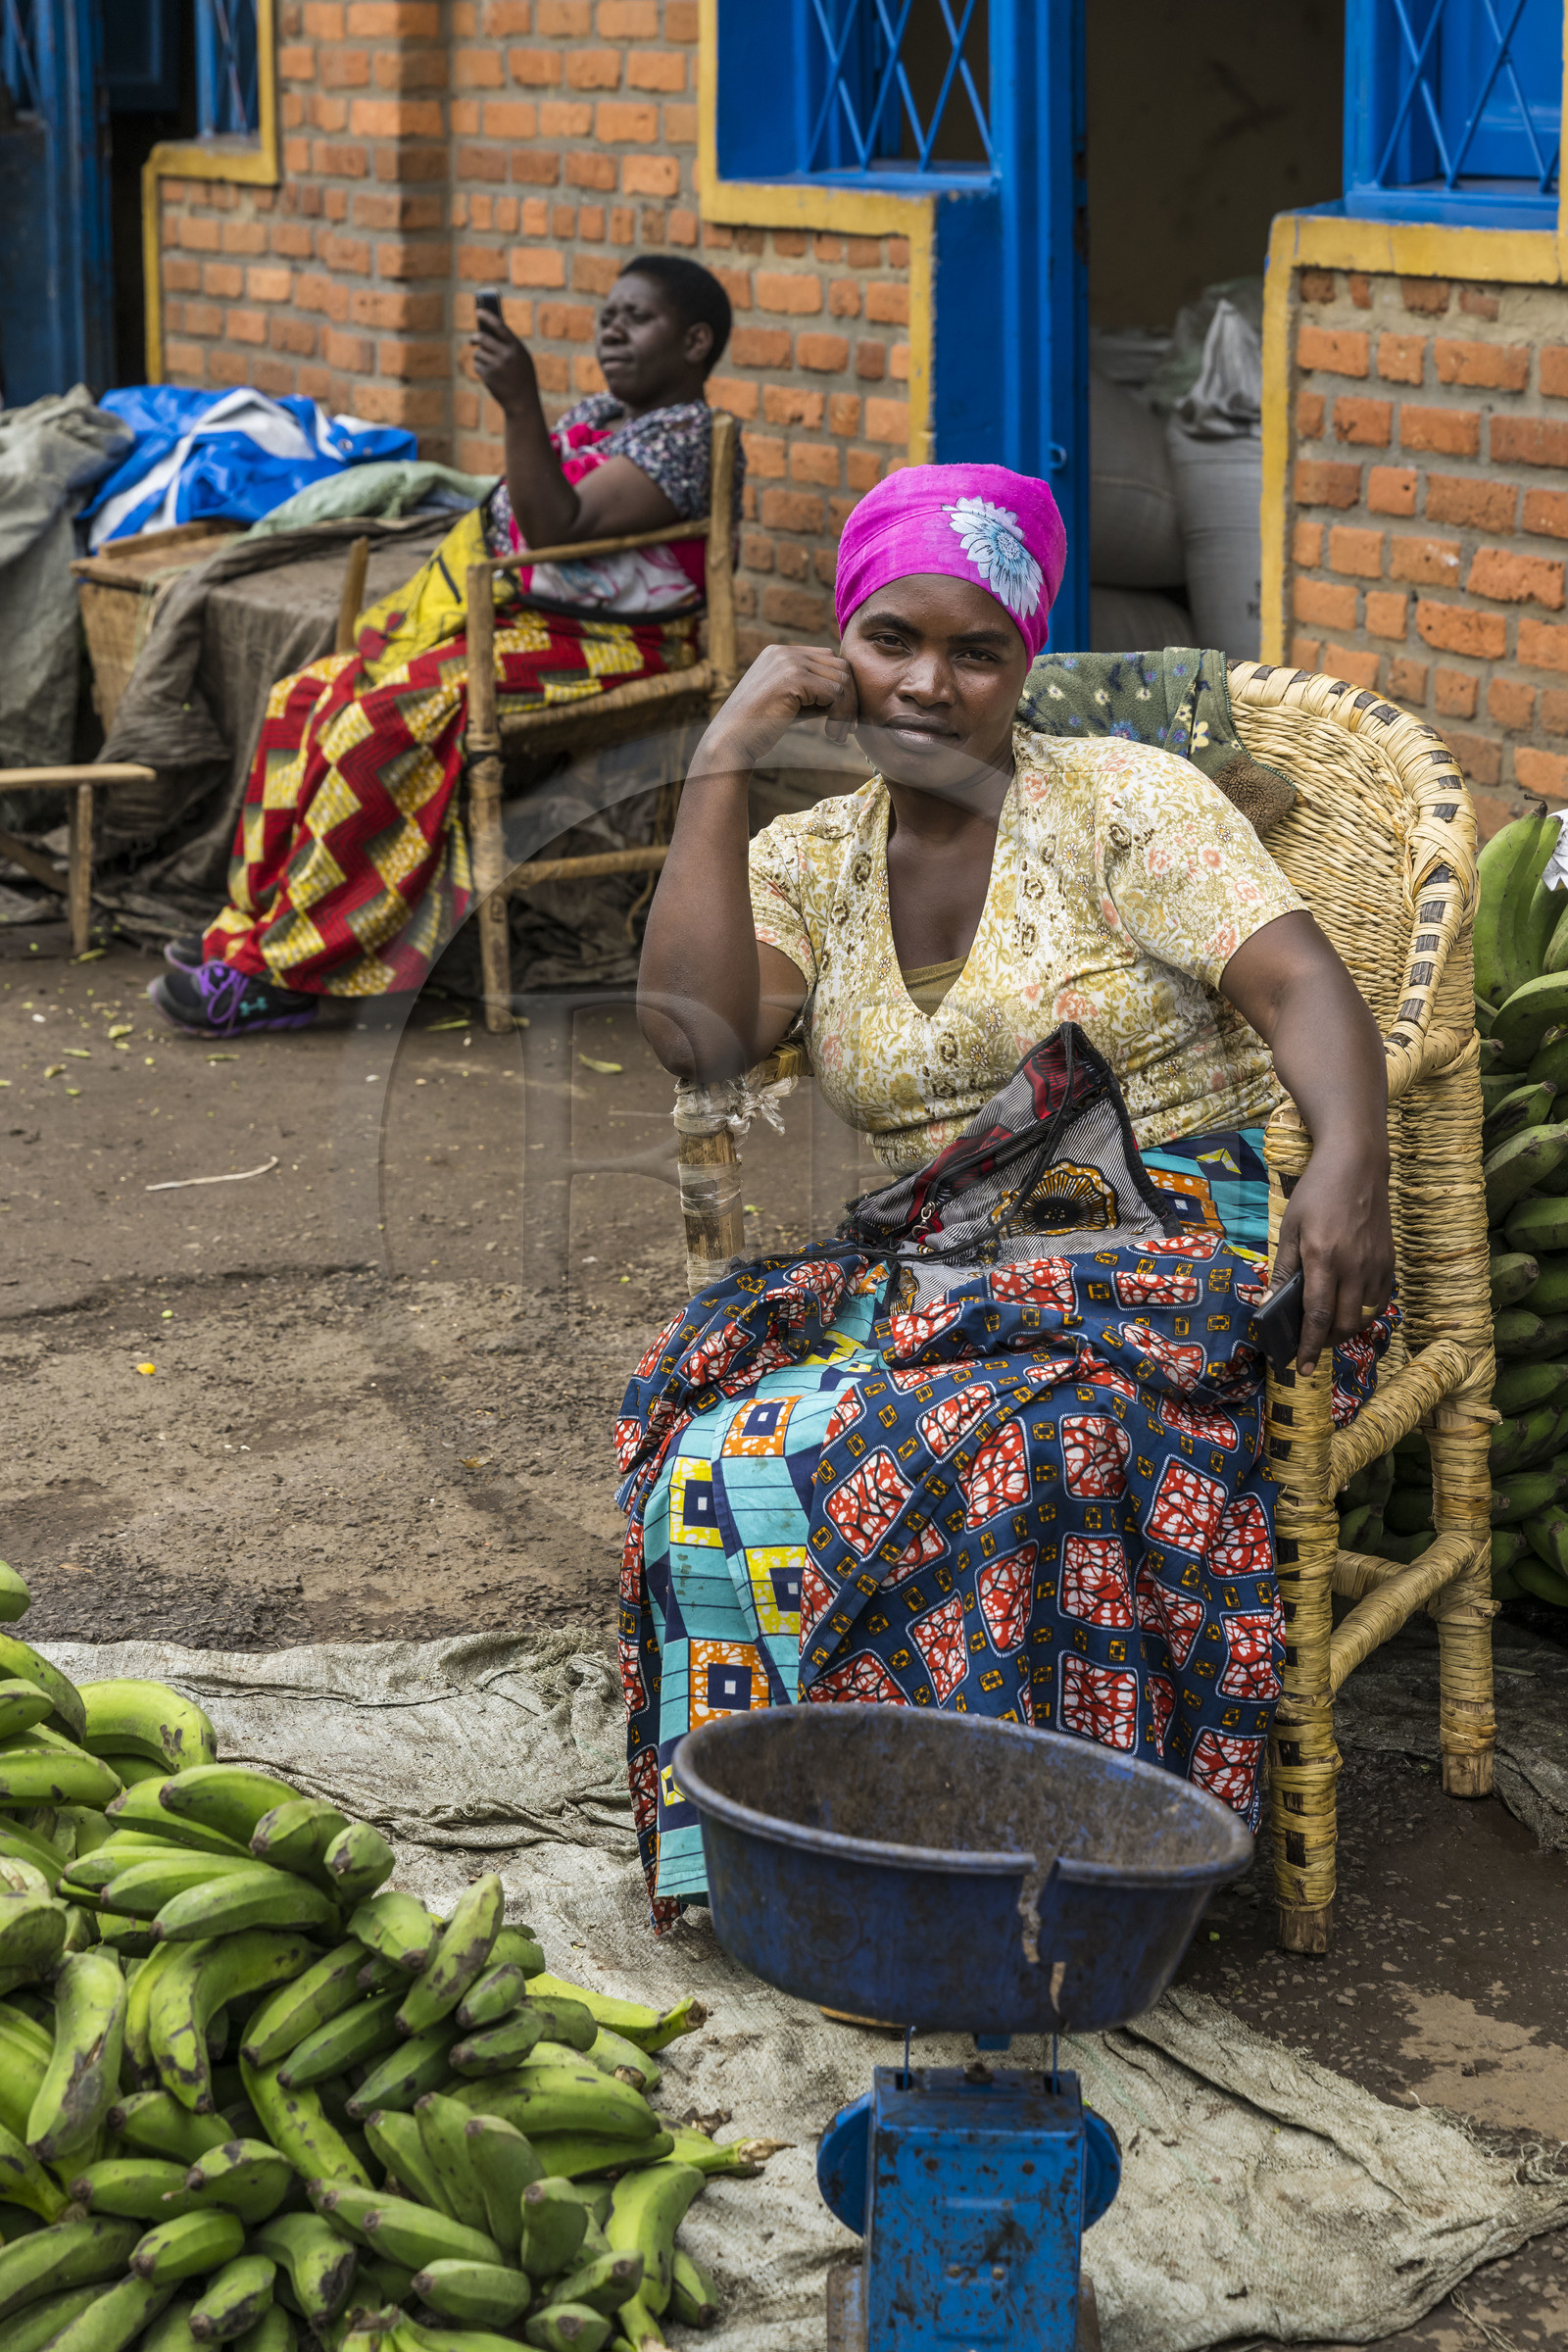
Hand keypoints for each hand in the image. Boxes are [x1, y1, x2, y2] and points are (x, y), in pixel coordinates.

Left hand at [472, 308, 537, 414]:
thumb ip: (509, 344)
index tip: (478, 311)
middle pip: (483, 338)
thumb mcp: (521, 359)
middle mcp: (506, 355)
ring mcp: (497, 366)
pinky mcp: (488, 376)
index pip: (499, 326)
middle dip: (475, 338)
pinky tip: (490, 375)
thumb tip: (489, 330)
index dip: (487, 316)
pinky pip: (477, 366)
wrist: (522, 403)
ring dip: (479, 357)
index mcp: (516, 348)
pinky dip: (480, 368)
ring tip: (488, 365)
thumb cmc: (522, 378)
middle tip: (473, 340)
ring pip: (478, 353)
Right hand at [693, 643, 857, 774]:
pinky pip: (836, 693)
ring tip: (839, 735)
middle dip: (850, 698)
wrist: (730, 742)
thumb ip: (815, 693)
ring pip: (842, 679)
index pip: (827, 660)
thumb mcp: (790, 704)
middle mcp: (784, 651)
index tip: (843, 719)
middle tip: (847, 729)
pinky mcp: (793, 678)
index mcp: (779, 653)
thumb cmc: (757, 729)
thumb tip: (850, 696)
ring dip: (847, 710)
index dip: (841, 688)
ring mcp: (788, 662)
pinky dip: (841, 715)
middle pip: (839, 666)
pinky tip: (832, 734)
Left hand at [1270, 1137, 1394, 1377]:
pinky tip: (1348, 1304)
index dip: (1309, 1346)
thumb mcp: (1290, 1228)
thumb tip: (1269, 1304)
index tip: (1301, 1368)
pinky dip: (1364, 1310)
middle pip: (1344, 1324)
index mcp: (1323, 1258)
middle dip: (1327, 1343)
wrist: (1357, 1165)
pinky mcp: (1389, 1259)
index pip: (1317, 1316)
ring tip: (1328, 1327)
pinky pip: (1380, 1299)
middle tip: (1311, 1346)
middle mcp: (1354, 1266)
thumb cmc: (1317, 1193)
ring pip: (1365, 1315)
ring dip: (1346, 1329)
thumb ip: (1283, 1269)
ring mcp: (1375, 1264)